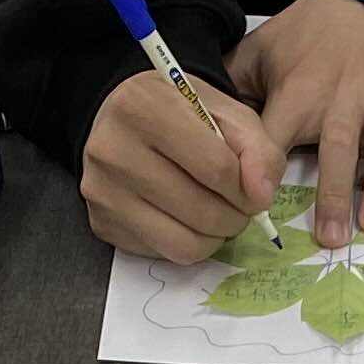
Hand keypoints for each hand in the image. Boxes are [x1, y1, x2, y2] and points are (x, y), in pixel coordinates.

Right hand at [80, 70, 281, 263]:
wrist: (125, 120)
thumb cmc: (179, 113)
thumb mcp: (226, 112)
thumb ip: (257, 149)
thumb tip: (261, 198)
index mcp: (144, 108)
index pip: (216, 168)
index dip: (248, 188)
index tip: (254, 191)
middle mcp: (113, 150)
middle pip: (202, 212)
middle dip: (235, 217)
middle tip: (238, 207)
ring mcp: (102, 191)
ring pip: (185, 244)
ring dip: (215, 238)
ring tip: (217, 215)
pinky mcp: (102, 224)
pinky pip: (164, 255)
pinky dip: (188, 244)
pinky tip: (187, 220)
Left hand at [232, 0, 363, 249]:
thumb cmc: (307, 37)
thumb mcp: (261, 51)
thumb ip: (232, 87)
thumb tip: (196, 124)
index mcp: (299, 91)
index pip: (277, 136)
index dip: (265, 169)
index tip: (259, 202)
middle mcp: (344, 94)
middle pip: (339, 148)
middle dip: (333, 194)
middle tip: (331, 239)